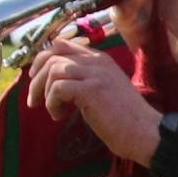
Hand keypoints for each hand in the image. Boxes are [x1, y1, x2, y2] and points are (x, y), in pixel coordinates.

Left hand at [23, 33, 163, 164]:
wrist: (144, 132)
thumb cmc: (124, 118)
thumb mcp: (102, 90)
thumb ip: (83, 80)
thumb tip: (53, 82)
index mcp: (100, 59)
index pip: (62, 45)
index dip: (43, 60)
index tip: (35, 78)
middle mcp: (97, 61)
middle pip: (53, 54)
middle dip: (37, 77)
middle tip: (33, 100)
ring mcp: (96, 74)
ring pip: (53, 70)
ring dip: (44, 93)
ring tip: (53, 112)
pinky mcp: (92, 89)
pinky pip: (58, 88)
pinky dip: (52, 104)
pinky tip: (60, 116)